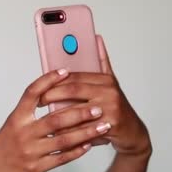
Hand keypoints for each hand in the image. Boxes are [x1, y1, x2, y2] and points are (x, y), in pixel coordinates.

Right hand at [0, 69, 108, 171]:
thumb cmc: (3, 143)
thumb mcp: (13, 122)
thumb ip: (31, 110)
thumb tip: (55, 93)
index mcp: (16, 118)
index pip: (32, 94)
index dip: (48, 81)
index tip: (66, 71)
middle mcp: (23, 133)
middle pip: (55, 119)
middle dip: (80, 113)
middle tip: (98, 107)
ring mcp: (30, 151)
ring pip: (63, 140)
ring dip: (85, 133)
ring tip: (103, 125)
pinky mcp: (35, 168)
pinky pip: (60, 159)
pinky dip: (76, 151)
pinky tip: (89, 145)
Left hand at [40, 35, 151, 157]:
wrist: (132, 132)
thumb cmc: (115, 107)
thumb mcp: (109, 83)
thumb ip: (101, 62)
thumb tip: (96, 38)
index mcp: (105, 79)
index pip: (74, 76)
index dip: (54, 81)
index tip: (40, 87)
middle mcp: (109, 91)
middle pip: (73, 90)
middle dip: (52, 95)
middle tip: (39, 101)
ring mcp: (110, 108)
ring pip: (75, 111)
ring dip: (57, 115)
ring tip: (44, 118)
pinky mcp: (110, 124)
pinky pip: (82, 128)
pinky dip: (68, 131)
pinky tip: (57, 132)